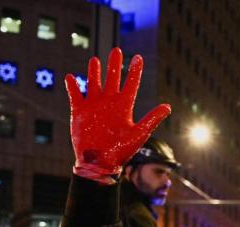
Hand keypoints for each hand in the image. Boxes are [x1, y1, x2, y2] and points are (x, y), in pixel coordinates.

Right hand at [65, 48, 171, 182]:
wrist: (100, 163)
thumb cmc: (121, 151)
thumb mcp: (139, 133)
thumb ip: (152, 119)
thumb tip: (168, 107)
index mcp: (124, 107)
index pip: (131, 85)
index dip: (135, 71)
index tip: (138, 57)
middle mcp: (109, 103)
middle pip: (113, 79)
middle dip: (114, 65)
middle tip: (116, 51)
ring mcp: (94, 106)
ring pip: (94, 83)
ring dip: (94, 72)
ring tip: (95, 60)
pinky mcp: (79, 112)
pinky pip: (76, 95)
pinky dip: (72, 86)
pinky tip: (70, 77)